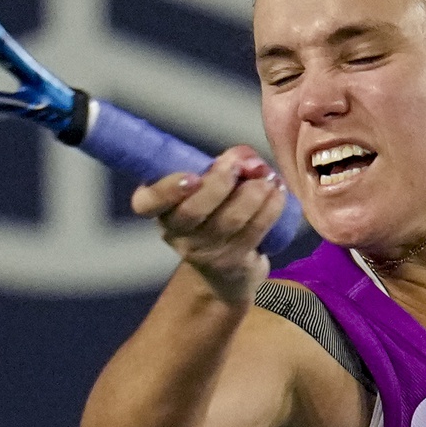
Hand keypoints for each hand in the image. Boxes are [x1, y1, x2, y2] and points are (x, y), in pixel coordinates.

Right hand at [130, 146, 289, 304]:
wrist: (225, 269)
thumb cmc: (214, 212)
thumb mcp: (210, 185)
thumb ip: (225, 163)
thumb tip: (246, 157)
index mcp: (160, 209)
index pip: (147, 203)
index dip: (166, 190)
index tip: (192, 177)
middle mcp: (174, 234)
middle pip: (192, 212)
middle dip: (219, 184)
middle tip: (239, 167)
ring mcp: (202, 252)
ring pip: (227, 221)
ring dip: (253, 194)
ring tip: (268, 177)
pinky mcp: (231, 262)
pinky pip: (252, 232)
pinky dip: (270, 209)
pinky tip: (278, 193)